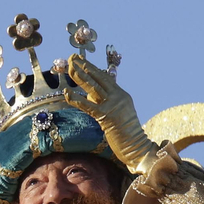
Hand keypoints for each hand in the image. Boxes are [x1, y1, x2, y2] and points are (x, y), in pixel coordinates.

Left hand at [64, 55, 159, 174]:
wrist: (136, 146)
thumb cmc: (125, 132)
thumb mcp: (117, 112)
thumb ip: (106, 102)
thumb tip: (90, 96)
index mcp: (121, 94)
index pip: (104, 77)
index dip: (91, 67)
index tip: (80, 59)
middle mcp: (118, 97)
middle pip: (98, 78)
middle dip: (84, 67)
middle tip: (73, 57)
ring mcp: (113, 106)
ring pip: (94, 88)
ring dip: (81, 77)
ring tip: (70, 67)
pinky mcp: (107, 117)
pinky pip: (88, 106)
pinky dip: (77, 99)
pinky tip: (67, 93)